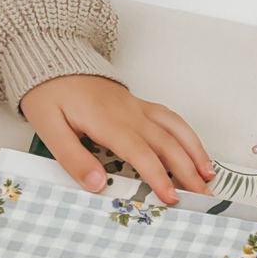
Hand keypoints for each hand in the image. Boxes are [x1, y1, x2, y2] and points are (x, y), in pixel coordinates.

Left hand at [21, 76, 213, 203]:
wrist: (51, 59)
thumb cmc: (49, 94)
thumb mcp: (48, 127)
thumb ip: (72, 157)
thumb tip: (96, 184)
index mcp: (109, 122)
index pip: (141, 153)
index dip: (158, 177)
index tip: (170, 198)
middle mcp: (130, 114)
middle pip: (168, 144)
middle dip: (189, 172)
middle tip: (202, 197)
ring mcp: (139, 108)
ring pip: (176, 130)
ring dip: (196, 153)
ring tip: (208, 177)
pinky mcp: (141, 106)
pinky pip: (172, 120)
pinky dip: (189, 137)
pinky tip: (196, 153)